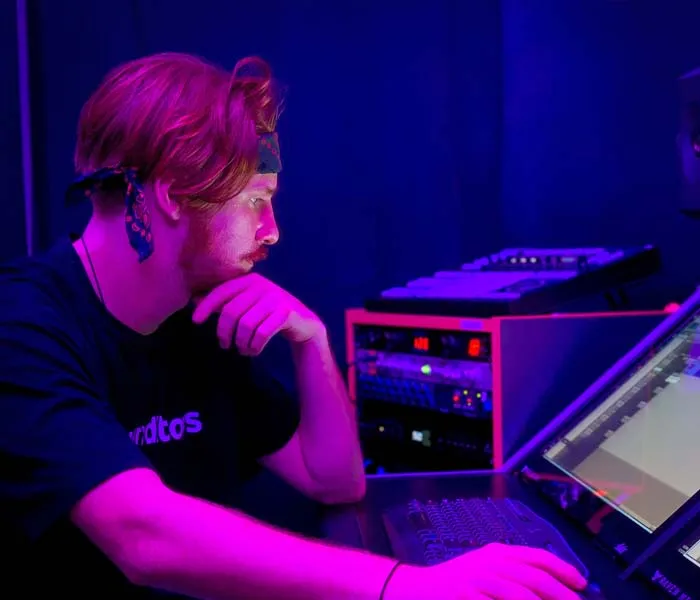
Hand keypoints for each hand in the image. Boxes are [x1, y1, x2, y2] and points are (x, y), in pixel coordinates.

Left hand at [192, 274, 324, 354]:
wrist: (303, 323)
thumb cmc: (269, 314)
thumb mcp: (248, 304)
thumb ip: (225, 301)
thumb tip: (195, 300)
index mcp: (250, 281)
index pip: (222, 292)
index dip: (206, 306)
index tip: (196, 322)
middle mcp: (262, 286)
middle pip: (231, 311)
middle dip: (224, 332)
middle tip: (224, 345)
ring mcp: (275, 299)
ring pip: (246, 325)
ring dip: (241, 343)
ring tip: (242, 350)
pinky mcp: (286, 313)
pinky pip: (262, 333)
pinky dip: (254, 346)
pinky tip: (253, 351)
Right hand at [384, 544, 586, 599]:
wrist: (415, 589)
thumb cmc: (456, 583)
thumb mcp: (485, 571)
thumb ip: (513, 576)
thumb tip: (551, 589)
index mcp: (497, 553)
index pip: (535, 556)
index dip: (562, 568)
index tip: (582, 583)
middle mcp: (489, 563)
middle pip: (533, 577)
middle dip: (560, 595)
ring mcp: (476, 580)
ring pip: (518, 594)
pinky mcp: (463, 595)